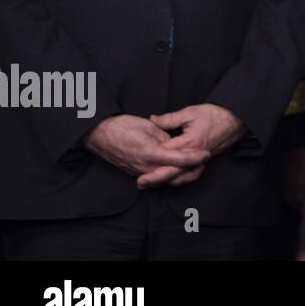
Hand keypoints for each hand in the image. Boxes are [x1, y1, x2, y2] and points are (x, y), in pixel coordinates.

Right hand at [84, 114, 209, 185]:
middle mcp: (145, 167)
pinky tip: (178, 169)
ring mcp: (139, 172)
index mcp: (150, 153)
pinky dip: (169, 175)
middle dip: (191, 170)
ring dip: (181, 174)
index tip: (206, 154)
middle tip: (204, 162)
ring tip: (196, 166)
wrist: (98, 134)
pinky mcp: (135, 172)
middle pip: (174, 174)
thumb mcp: (148, 126)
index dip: (194, 158)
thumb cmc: (122, 127)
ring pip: (165, 179)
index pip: (178, 159)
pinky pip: (156, 178)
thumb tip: (175, 144)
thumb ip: (164, 137)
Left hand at [141, 104, 245, 188]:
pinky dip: (179, 180)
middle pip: (172, 171)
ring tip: (150, 184)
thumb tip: (152, 119)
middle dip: (155, 178)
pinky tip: (169, 180)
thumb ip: (169, 118)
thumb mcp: (191, 112)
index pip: (167, 154)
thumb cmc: (215, 115)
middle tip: (140, 182)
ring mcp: (200, 160)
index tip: (137, 160)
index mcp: (191, 142)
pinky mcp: (204, 162)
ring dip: (165, 181)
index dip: (152, 158)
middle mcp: (195, 155)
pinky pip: (190, 175)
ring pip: (181, 176)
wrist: (236, 120)